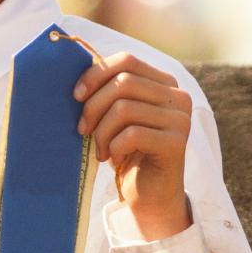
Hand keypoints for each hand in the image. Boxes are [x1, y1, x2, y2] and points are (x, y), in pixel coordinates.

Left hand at [74, 52, 192, 239]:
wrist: (148, 192)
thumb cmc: (126, 149)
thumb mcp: (114, 116)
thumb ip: (106, 92)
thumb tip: (70, 73)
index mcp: (163, 83)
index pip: (126, 61)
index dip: (95, 75)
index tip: (76, 96)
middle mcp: (178, 97)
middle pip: (123, 83)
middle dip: (93, 107)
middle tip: (83, 130)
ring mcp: (181, 119)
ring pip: (124, 109)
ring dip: (101, 132)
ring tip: (100, 149)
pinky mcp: (176, 143)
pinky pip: (132, 135)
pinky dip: (114, 147)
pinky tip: (114, 158)